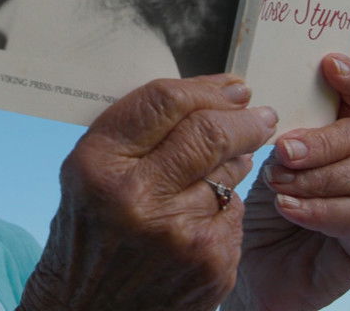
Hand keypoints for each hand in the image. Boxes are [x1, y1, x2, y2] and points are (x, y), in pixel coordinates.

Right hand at [19, 75, 277, 310]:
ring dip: (236, 164)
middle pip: (209, 132)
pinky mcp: (209, 263)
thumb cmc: (90, 234)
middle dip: (244, 118)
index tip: (232, 87)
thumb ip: (137, 134)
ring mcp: (177, 233)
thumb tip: (211, 98)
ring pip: (230, 173)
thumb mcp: (90, 174)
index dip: (207, 88)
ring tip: (225, 168)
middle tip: (259, 115)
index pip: (165, 102)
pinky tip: (205, 217)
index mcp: (98, 164)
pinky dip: (227, 208)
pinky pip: (235, 213)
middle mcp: (135, 197)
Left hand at [226, 55, 349, 310]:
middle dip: (317, 141)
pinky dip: (321, 210)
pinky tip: (290, 209)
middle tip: (280, 152)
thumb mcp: (263, 164)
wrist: (255, 276)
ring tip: (275, 186)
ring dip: (312, 178)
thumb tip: (260, 102)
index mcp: (348, 144)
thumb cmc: (260, 217)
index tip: (328, 65)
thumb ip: (277, 133)